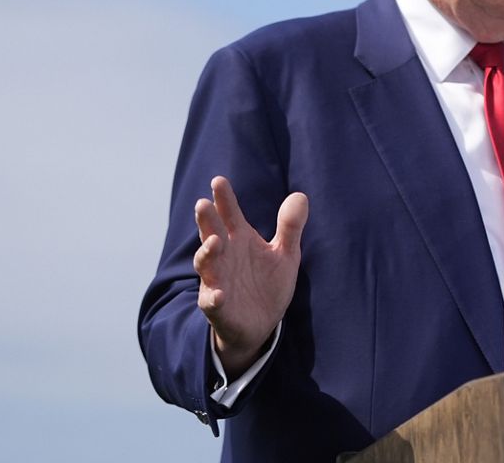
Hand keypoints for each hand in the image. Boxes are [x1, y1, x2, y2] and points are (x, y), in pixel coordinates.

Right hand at [193, 176, 308, 377]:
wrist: (261, 324)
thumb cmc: (268, 284)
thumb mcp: (285, 254)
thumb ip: (290, 226)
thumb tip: (300, 195)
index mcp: (240, 240)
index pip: (230, 215)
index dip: (224, 199)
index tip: (219, 181)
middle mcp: (224, 256)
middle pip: (212, 234)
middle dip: (207, 220)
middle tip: (203, 203)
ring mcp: (217, 280)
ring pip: (206, 264)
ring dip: (207, 253)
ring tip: (214, 241)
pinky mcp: (218, 306)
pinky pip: (211, 301)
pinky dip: (213, 297)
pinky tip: (219, 294)